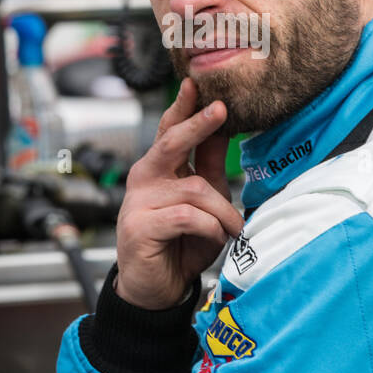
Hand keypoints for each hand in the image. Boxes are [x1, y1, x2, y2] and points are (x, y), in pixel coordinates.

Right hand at [114, 78, 242, 308]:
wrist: (158, 289)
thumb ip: (210, 167)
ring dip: (222, 210)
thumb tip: (224, 128)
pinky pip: (187, 216)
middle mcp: (145, 179)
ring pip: (194, 189)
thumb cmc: (182, 244)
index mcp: (159, 168)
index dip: (183, 107)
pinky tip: (216, 237)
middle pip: (172, 142)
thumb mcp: (206, 202)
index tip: (196, 83)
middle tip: (220, 108)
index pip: (169, 130)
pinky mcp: (139, 227)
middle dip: (198, 124)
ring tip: (234, 226)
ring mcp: (138, 202)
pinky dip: (210, 227)